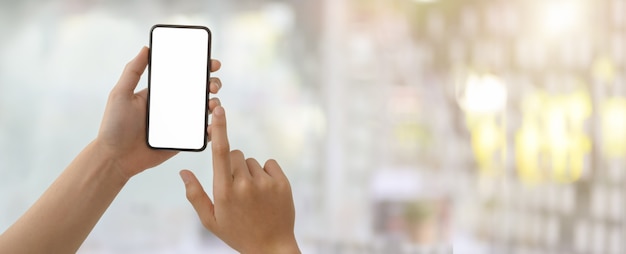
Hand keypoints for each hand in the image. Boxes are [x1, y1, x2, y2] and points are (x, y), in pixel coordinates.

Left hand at [95, 46, 222, 178]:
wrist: (115, 158)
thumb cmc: (114, 126)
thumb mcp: (120, 93)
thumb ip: (133, 71)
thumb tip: (146, 48)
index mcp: (160, 93)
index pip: (184, 76)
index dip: (200, 68)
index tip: (211, 63)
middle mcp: (172, 106)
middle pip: (199, 91)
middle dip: (212, 85)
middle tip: (213, 85)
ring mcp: (179, 123)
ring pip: (204, 110)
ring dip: (214, 104)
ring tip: (213, 104)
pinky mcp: (183, 140)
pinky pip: (202, 133)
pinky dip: (212, 128)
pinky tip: (213, 124)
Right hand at [180, 106, 299, 253]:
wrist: (271, 247)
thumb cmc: (237, 233)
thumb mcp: (211, 219)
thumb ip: (194, 194)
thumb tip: (183, 171)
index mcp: (224, 192)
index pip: (220, 152)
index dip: (220, 129)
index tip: (220, 110)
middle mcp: (244, 185)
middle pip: (236, 154)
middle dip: (234, 166)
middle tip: (237, 189)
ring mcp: (265, 183)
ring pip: (252, 162)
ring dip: (250, 172)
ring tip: (253, 196)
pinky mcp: (282, 183)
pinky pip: (269, 164)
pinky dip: (267, 174)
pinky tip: (266, 193)